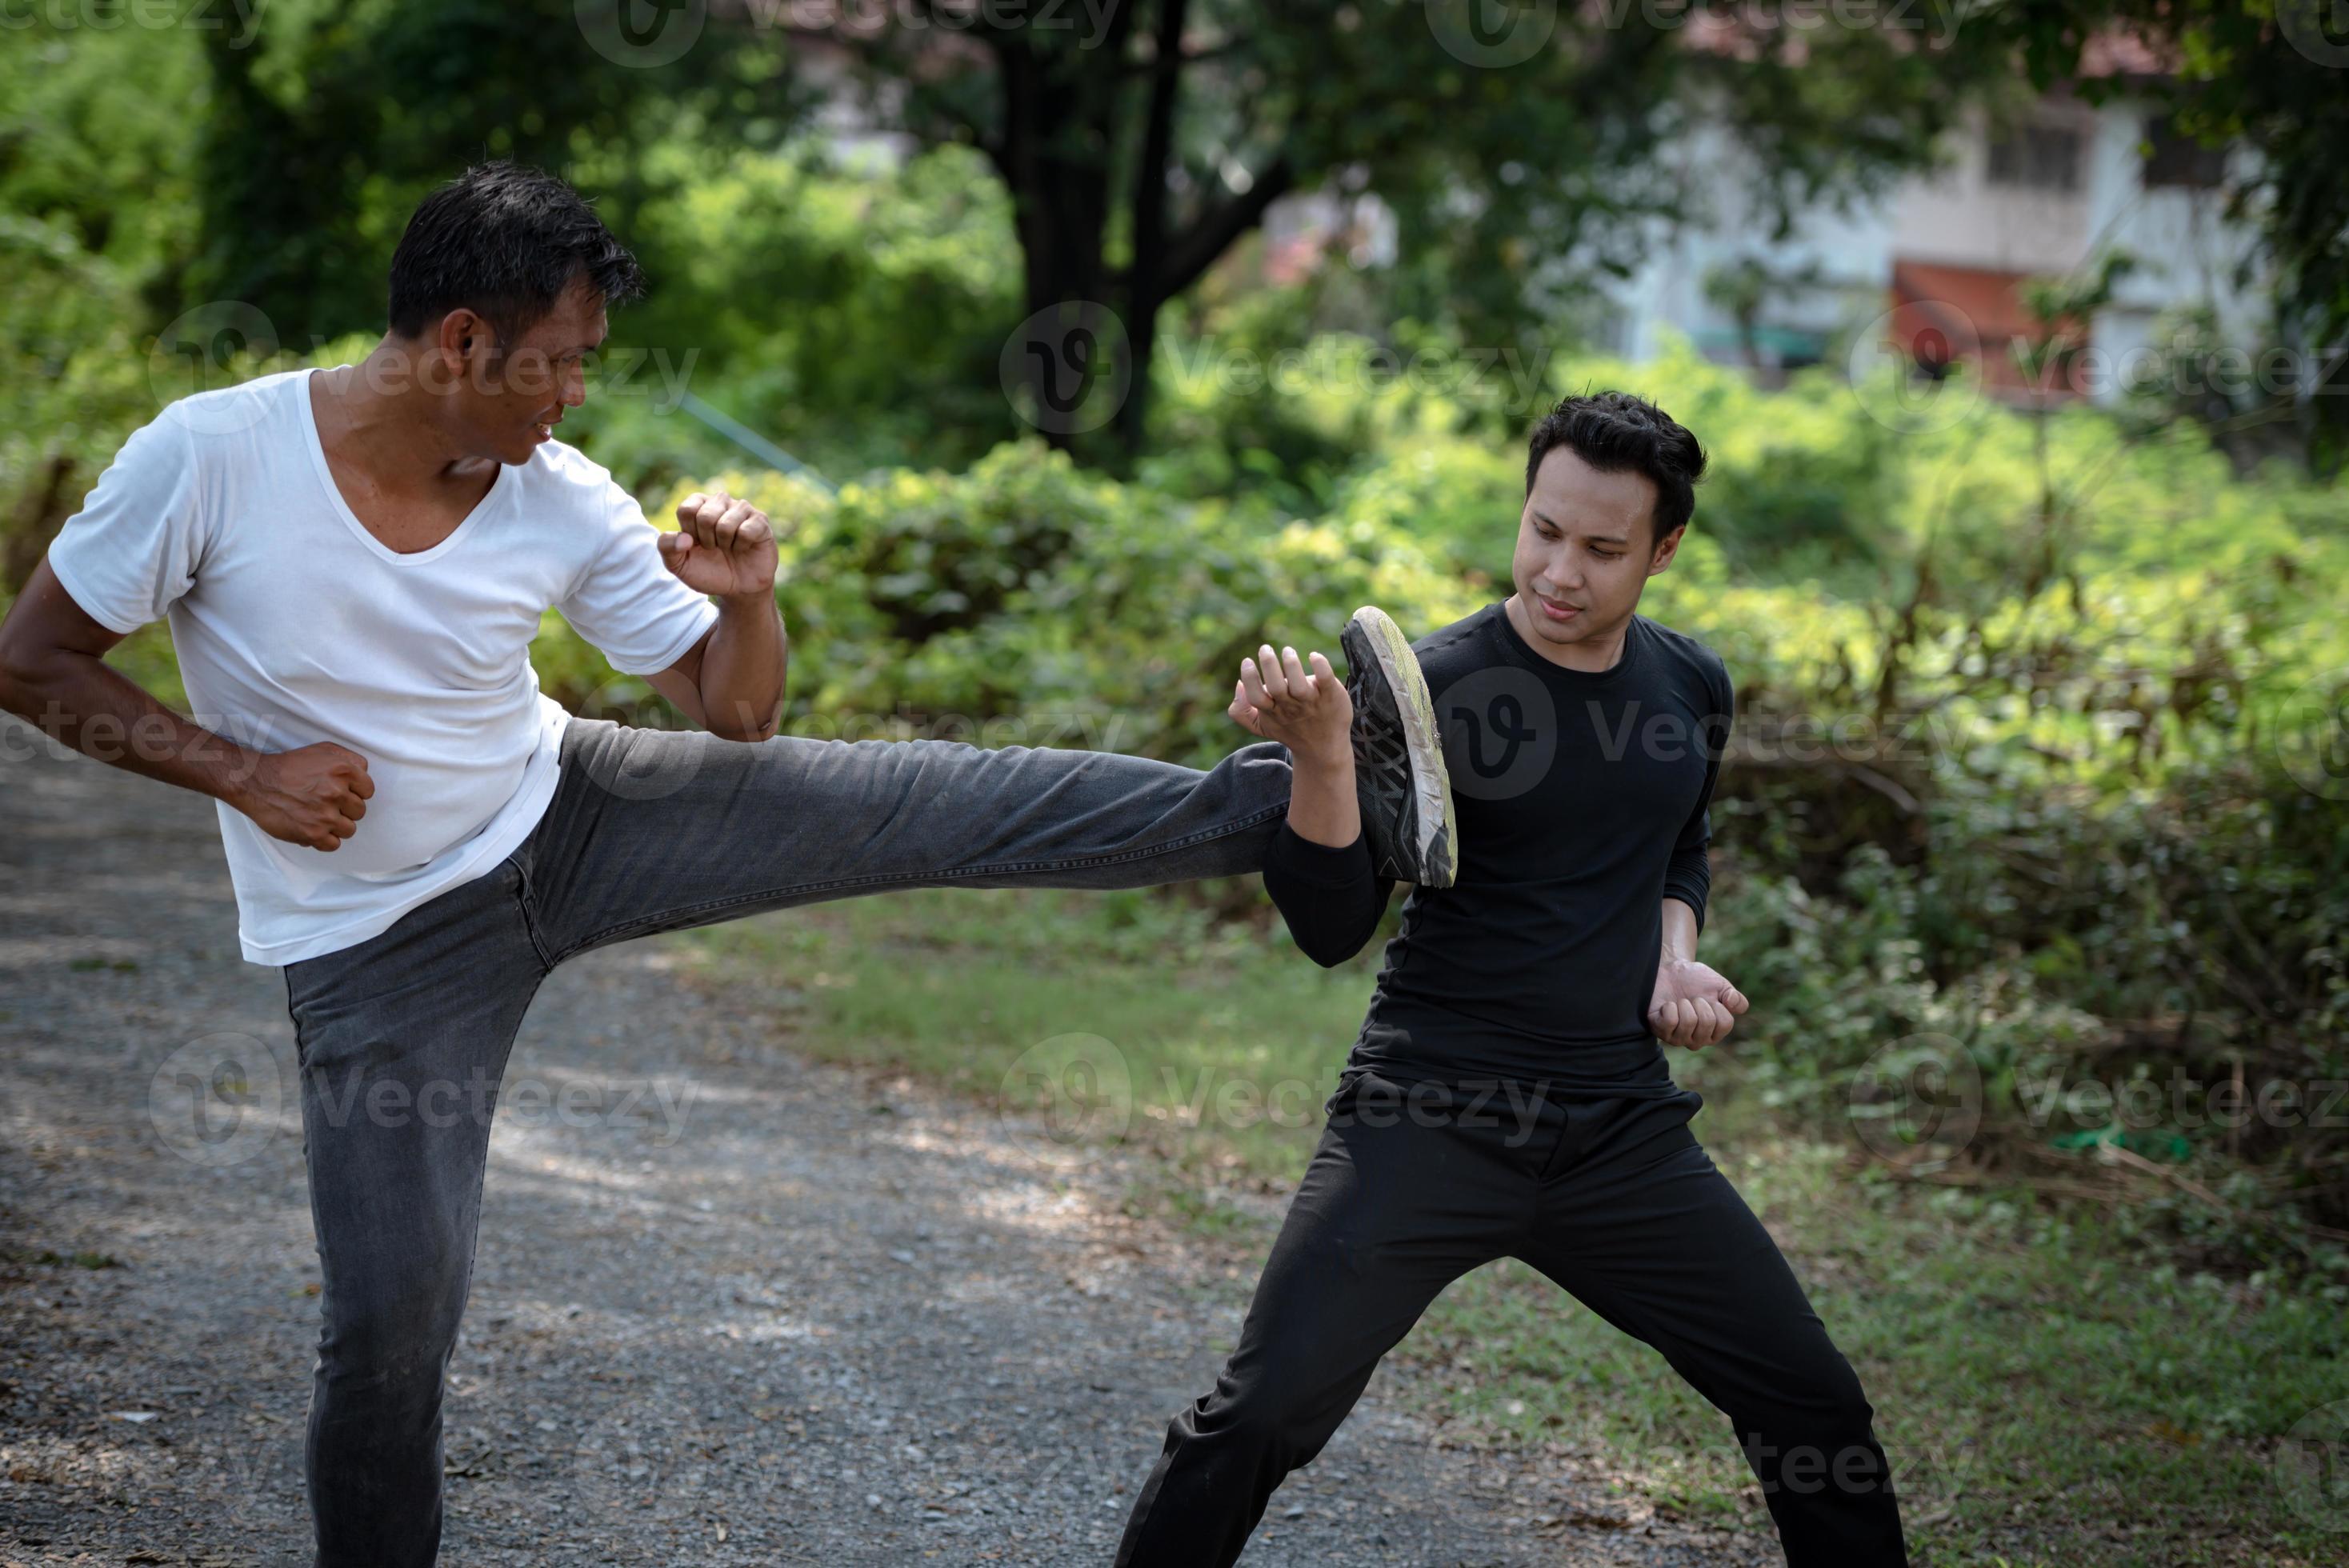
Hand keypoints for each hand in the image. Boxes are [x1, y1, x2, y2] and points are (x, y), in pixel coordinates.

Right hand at [235, 742, 373, 852]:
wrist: (257, 783)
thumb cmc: (289, 766)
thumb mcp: (322, 750)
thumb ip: (349, 759)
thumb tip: (364, 774)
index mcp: (343, 770)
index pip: (368, 790)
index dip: (355, 792)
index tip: (342, 793)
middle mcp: (336, 792)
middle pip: (360, 811)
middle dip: (345, 809)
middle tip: (326, 804)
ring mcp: (325, 814)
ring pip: (349, 829)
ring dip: (336, 826)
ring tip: (319, 817)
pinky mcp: (313, 833)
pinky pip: (333, 845)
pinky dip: (324, 840)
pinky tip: (314, 829)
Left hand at [660, 489, 779, 601]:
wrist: (736, 589)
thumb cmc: (707, 571)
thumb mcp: (679, 565)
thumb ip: (666, 548)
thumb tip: (684, 538)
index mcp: (698, 505)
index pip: (687, 510)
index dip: (689, 534)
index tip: (696, 544)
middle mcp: (720, 501)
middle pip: (705, 516)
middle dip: (707, 541)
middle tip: (714, 548)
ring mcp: (742, 509)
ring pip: (726, 524)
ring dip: (725, 544)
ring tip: (729, 548)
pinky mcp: (760, 521)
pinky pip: (747, 531)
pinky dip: (742, 547)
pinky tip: (743, 548)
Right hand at [1229, 644, 1351, 761]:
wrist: (1325, 747)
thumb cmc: (1289, 728)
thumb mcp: (1262, 726)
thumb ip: (1241, 711)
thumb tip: (1239, 684)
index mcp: (1272, 712)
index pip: (1256, 698)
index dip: (1250, 680)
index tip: (1247, 661)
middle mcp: (1291, 707)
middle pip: (1276, 688)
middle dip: (1269, 666)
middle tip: (1265, 649)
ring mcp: (1311, 702)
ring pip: (1299, 685)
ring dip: (1291, 665)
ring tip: (1287, 651)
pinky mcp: (1331, 695)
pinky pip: (1326, 679)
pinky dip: (1320, 666)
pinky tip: (1314, 656)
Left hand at [1648, 958, 1748, 1049]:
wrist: (1672, 971)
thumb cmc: (1697, 981)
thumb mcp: (1720, 986)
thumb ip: (1735, 998)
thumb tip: (1734, 1005)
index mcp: (1715, 1033)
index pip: (1725, 1024)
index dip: (1718, 1006)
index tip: (1710, 999)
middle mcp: (1697, 1040)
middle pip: (1707, 1023)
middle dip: (1700, 1003)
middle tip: (1692, 998)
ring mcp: (1678, 1038)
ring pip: (1688, 1022)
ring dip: (1684, 1004)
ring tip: (1680, 1001)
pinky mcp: (1660, 1030)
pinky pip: (1670, 1021)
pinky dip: (1670, 1007)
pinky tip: (1668, 1005)